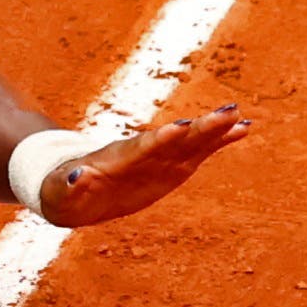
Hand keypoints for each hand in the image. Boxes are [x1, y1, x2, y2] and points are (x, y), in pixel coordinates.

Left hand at [38, 103, 254, 228]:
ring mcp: (161, 158)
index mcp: (118, 159)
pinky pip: (201, 152)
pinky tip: (243, 130)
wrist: (75, 188)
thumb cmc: (64, 191)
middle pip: (176, 139)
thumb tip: (76, 177)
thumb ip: (72, 186)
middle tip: (227, 113)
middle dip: (200, 128)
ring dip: (216, 131)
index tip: (182, 127)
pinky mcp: (172, 167)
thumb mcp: (63, 193)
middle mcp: (145, 153)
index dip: (162, 139)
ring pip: (193, 142)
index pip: (143, 147)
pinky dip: (220, 141)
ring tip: (240, 118)